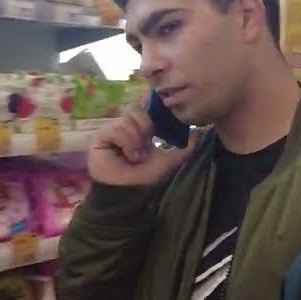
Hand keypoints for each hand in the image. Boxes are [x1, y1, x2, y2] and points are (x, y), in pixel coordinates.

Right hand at [87, 104, 201, 186]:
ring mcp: (112, 130)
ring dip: (137, 140)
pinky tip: (128, 156)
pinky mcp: (100, 136)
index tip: (160, 123)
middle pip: (136, 109)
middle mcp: (125, 127)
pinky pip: (117, 129)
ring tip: (136, 156)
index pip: (146, 109)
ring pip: (128, 120)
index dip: (153, 112)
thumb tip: (200, 132)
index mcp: (140, 129)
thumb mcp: (170, 161)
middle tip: (147, 145)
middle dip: (146, 128)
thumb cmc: (145, 176)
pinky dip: (127, 144)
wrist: (127, 190)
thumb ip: (186, 148)